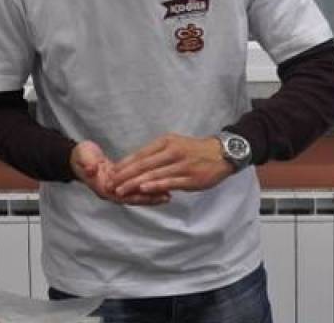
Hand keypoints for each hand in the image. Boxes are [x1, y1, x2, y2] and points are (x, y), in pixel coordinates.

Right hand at [70, 140, 168, 205]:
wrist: (80, 157)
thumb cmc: (81, 157)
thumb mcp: (83, 158)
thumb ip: (87, 164)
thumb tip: (91, 169)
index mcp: (103, 187)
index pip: (123, 194)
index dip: (137, 195)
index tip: (152, 193)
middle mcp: (111, 191)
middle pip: (133, 198)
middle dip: (150, 197)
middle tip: (167, 196)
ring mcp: (117, 189)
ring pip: (137, 194)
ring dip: (152, 194)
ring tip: (169, 194)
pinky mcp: (122, 183)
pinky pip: (137, 188)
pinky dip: (148, 187)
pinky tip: (161, 186)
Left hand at [109, 133, 233, 197]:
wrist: (222, 153)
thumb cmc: (194, 150)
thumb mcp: (174, 144)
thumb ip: (157, 154)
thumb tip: (136, 165)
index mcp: (166, 142)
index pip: (140, 154)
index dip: (125, 164)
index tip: (112, 173)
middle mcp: (172, 152)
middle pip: (143, 164)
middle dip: (125, 176)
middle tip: (111, 184)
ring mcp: (181, 165)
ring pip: (154, 174)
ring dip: (135, 183)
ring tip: (122, 191)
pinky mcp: (190, 178)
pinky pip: (169, 182)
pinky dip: (155, 186)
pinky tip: (144, 189)